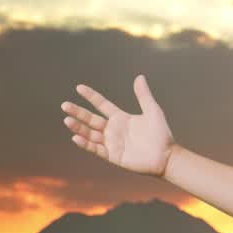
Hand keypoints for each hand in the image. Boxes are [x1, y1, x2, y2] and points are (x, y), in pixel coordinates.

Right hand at [61, 74, 177, 177]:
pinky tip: (76, 137)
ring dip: (78, 128)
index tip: (79, 87)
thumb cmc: (162, 134)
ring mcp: (112, 143)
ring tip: (67, 120)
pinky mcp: (113, 155)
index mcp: (121, 118)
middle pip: (91, 119)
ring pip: (90, 134)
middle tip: (65, 105)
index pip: (102, 105)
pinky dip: (86, 144)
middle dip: (78, 112)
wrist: (167, 156)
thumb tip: (139, 76)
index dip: (91, 96)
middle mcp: (113, 129)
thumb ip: (144, 95)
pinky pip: (96, 149)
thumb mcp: (152, 111)